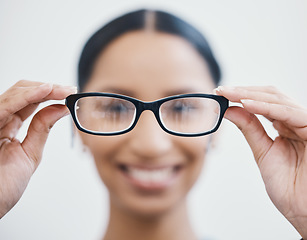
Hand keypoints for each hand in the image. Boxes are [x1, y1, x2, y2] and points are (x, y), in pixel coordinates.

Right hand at [0, 80, 75, 217]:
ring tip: (63, 90)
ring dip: (42, 90)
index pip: (29, 101)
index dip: (50, 94)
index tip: (70, 93)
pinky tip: (45, 92)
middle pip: (22, 92)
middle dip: (49, 89)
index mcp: (7, 125)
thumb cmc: (3, 185)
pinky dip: (26, 97)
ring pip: (15, 94)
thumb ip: (42, 128)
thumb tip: (61, 108)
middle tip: (70, 90)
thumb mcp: (29, 153)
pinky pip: (5, 107)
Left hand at [215, 86, 306, 238]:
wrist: (305, 212)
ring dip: (250, 95)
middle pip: (270, 96)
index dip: (242, 96)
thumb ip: (250, 129)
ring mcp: (306, 125)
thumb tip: (230, 110)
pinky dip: (267, 107)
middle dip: (243, 92)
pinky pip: (289, 114)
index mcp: (286, 127)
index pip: (263, 102)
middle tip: (221, 90)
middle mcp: (297, 122)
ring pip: (278, 100)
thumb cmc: (290, 187)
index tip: (220, 94)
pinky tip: (246, 104)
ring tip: (228, 94)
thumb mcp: (263, 153)